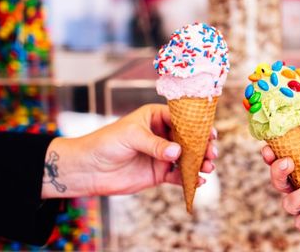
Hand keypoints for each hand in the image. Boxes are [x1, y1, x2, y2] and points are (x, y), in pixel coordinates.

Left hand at [42, 104, 217, 197]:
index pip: (182, 119)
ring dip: (200, 162)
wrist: (88, 169)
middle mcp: (162, 135)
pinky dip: (189, 179)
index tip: (210, 134)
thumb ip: (155, 144)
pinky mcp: (159, 174)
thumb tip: (177, 153)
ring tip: (208, 167)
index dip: (198, 126)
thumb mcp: (131, 136)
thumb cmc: (106, 143)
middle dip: (203, 146)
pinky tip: (198, 182)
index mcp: (156, 117)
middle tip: (212, 153)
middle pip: (189, 139)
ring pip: (187, 158)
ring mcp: (162, 155)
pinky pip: (178, 176)